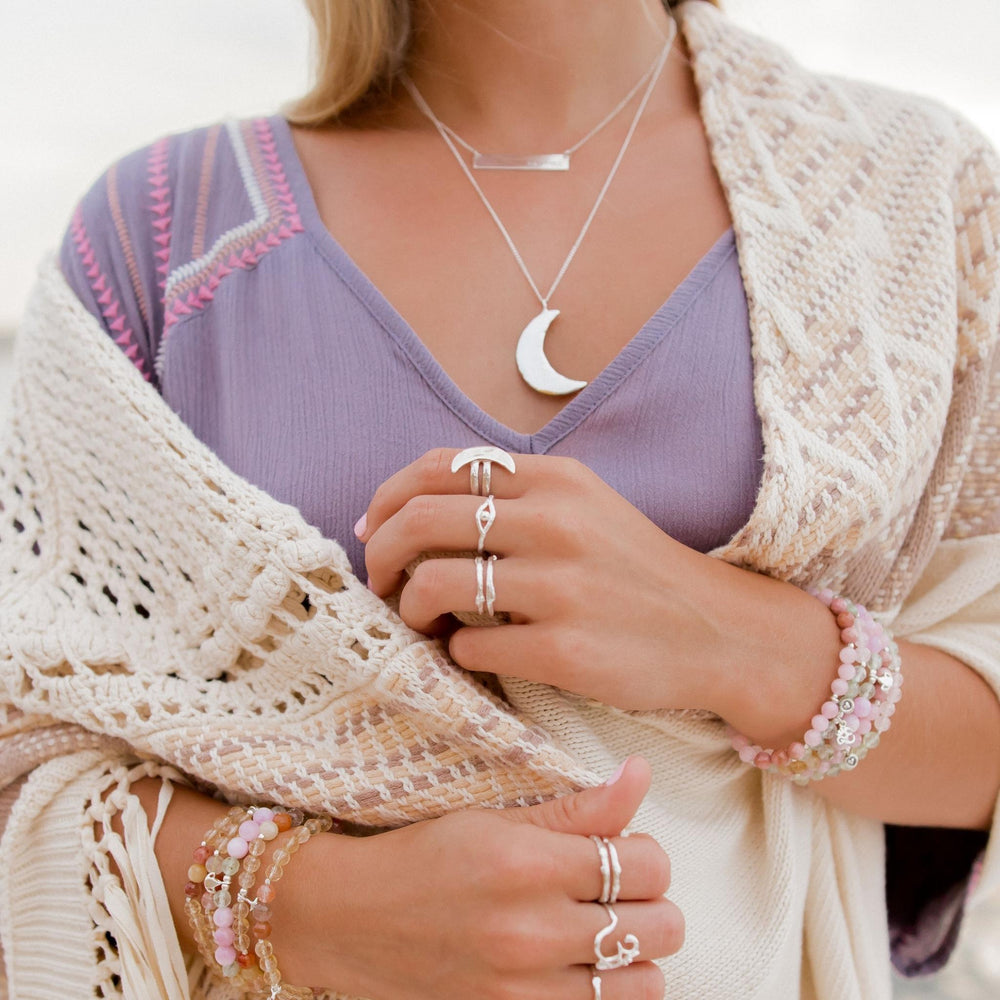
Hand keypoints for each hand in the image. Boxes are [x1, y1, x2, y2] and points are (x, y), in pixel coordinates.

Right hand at [285, 757, 681, 998]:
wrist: (348, 921)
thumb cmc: (424, 857)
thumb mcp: (496, 819)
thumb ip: (578, 807)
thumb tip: (641, 771)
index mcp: (529, 865)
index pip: (648, 863)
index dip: (646, 854)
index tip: (623, 852)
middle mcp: (532, 933)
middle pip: (662, 926)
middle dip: (651, 904)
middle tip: (617, 895)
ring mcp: (524, 991)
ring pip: (648, 984)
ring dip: (636, 957)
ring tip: (601, 936)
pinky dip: (606, 995)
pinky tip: (580, 971)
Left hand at [357, 447, 729, 710]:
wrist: (717, 632)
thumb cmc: (636, 572)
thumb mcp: (585, 508)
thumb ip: (513, 497)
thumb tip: (413, 509)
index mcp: (556, 479)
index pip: (437, 467)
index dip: (388, 497)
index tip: (375, 530)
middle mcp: (555, 522)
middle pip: (419, 520)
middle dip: (381, 555)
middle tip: (383, 582)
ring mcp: (560, 586)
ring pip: (433, 584)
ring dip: (409, 608)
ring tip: (424, 622)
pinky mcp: (565, 649)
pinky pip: (469, 646)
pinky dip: (454, 651)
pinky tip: (474, 653)